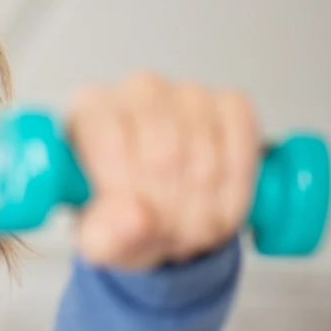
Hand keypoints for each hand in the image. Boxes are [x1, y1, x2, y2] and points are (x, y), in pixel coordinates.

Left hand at [65, 72, 259, 268]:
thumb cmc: (117, 217)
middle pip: (163, 155)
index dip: (128, 194)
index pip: (111, 141)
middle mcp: (139, 90)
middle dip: (168, 213)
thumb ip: (106, 235)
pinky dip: (233, 191)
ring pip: (205, 159)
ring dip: (202, 210)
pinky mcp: (232, 105)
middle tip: (164, 236)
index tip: (134, 226)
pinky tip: (215, 206)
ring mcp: (188, 93)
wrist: (160, 216)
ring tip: (185, 228)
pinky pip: (241, 149)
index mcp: (90, 109)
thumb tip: (133, 219)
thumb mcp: (100, 241)